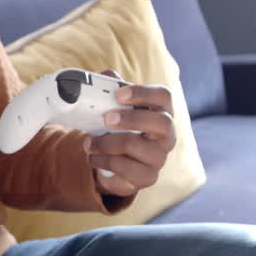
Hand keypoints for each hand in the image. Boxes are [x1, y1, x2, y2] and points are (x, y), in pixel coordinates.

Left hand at [86, 71, 175, 196]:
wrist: (111, 161)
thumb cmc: (116, 128)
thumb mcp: (112, 107)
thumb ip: (107, 88)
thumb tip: (101, 78)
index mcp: (161, 111)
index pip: (164, 96)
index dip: (143, 93)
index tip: (118, 94)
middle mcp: (166, 136)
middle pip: (162, 122)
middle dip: (132, 119)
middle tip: (106, 119)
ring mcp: (158, 159)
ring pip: (138, 148)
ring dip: (107, 143)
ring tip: (88, 143)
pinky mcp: (146, 178)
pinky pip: (126, 170)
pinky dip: (104, 162)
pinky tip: (94, 157)